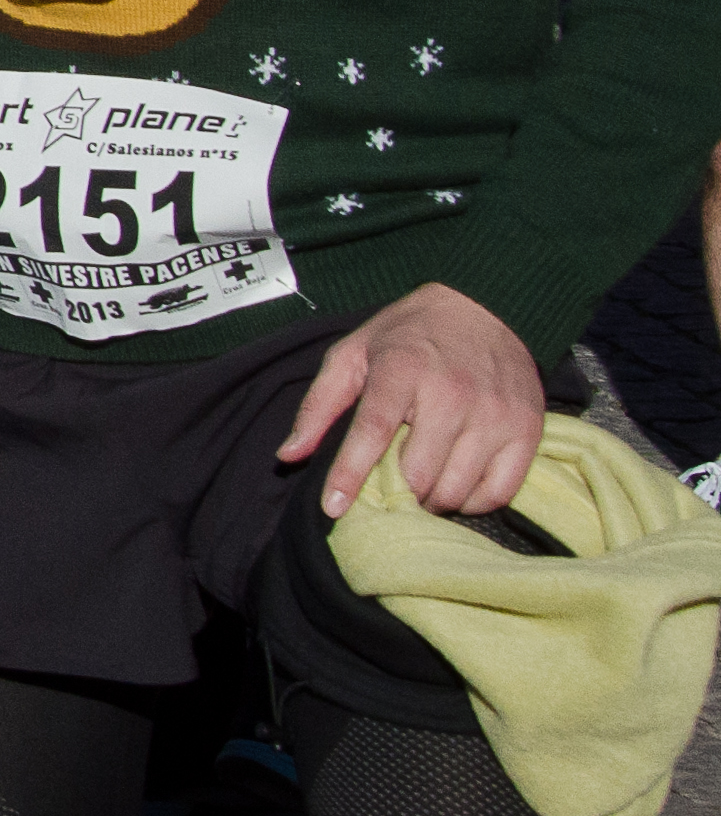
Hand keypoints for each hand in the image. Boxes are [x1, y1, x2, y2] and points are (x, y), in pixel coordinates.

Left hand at [281, 281, 545, 517]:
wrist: (484, 307)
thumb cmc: (408, 336)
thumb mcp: (352, 355)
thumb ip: (319, 406)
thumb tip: (289, 455)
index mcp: (403, 370)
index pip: (372, 433)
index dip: (349, 475)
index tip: (332, 507)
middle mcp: (453, 393)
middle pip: (418, 474)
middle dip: (397, 494)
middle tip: (389, 490)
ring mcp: (495, 413)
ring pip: (457, 489)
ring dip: (432, 501)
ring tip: (421, 487)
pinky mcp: (527, 429)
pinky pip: (499, 490)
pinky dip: (474, 502)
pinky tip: (457, 487)